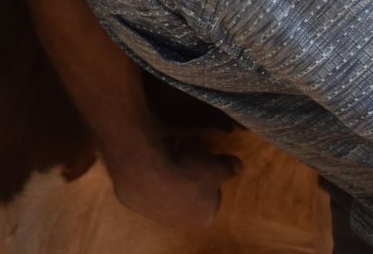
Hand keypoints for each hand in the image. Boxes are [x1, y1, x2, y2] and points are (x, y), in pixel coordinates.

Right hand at [112, 142, 241, 227]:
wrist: (146, 172)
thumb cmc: (188, 172)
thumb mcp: (215, 166)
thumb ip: (228, 167)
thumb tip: (239, 165)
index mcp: (204, 216)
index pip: (214, 198)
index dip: (212, 178)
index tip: (207, 163)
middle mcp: (180, 220)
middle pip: (189, 195)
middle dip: (189, 176)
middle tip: (188, 154)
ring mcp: (154, 213)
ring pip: (165, 191)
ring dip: (168, 174)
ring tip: (167, 151)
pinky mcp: (134, 201)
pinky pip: (145, 185)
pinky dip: (148, 172)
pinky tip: (150, 158)